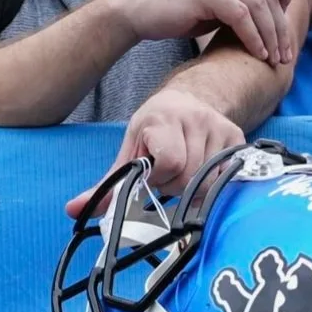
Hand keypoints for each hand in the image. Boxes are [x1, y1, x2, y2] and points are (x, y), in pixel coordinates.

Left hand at [65, 87, 247, 214]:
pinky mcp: (237, 136)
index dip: (159, 178)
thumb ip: (107, 185)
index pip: (169, 163)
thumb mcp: (129, 151)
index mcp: (162, 118)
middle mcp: (195, 117)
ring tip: (183, 170)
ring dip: (193, 187)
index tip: (153, 173)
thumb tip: (73, 210)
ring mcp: (219, 127)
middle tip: (167, 175)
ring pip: (208, 181)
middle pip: (188, 177)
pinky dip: (211, 183)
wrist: (188, 101)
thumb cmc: (153, 130)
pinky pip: (225, 177)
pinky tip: (201, 171)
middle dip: (174, 185)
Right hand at [104, 0, 299, 65]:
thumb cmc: (180, 9)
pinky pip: (241, 15)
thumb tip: (275, 15)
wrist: (140, 10)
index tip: (286, 20)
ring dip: (271, 35)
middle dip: (282, 26)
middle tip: (286, 53)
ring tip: (274, 58)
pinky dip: (253, 37)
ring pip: (259, 3)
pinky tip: (257, 53)